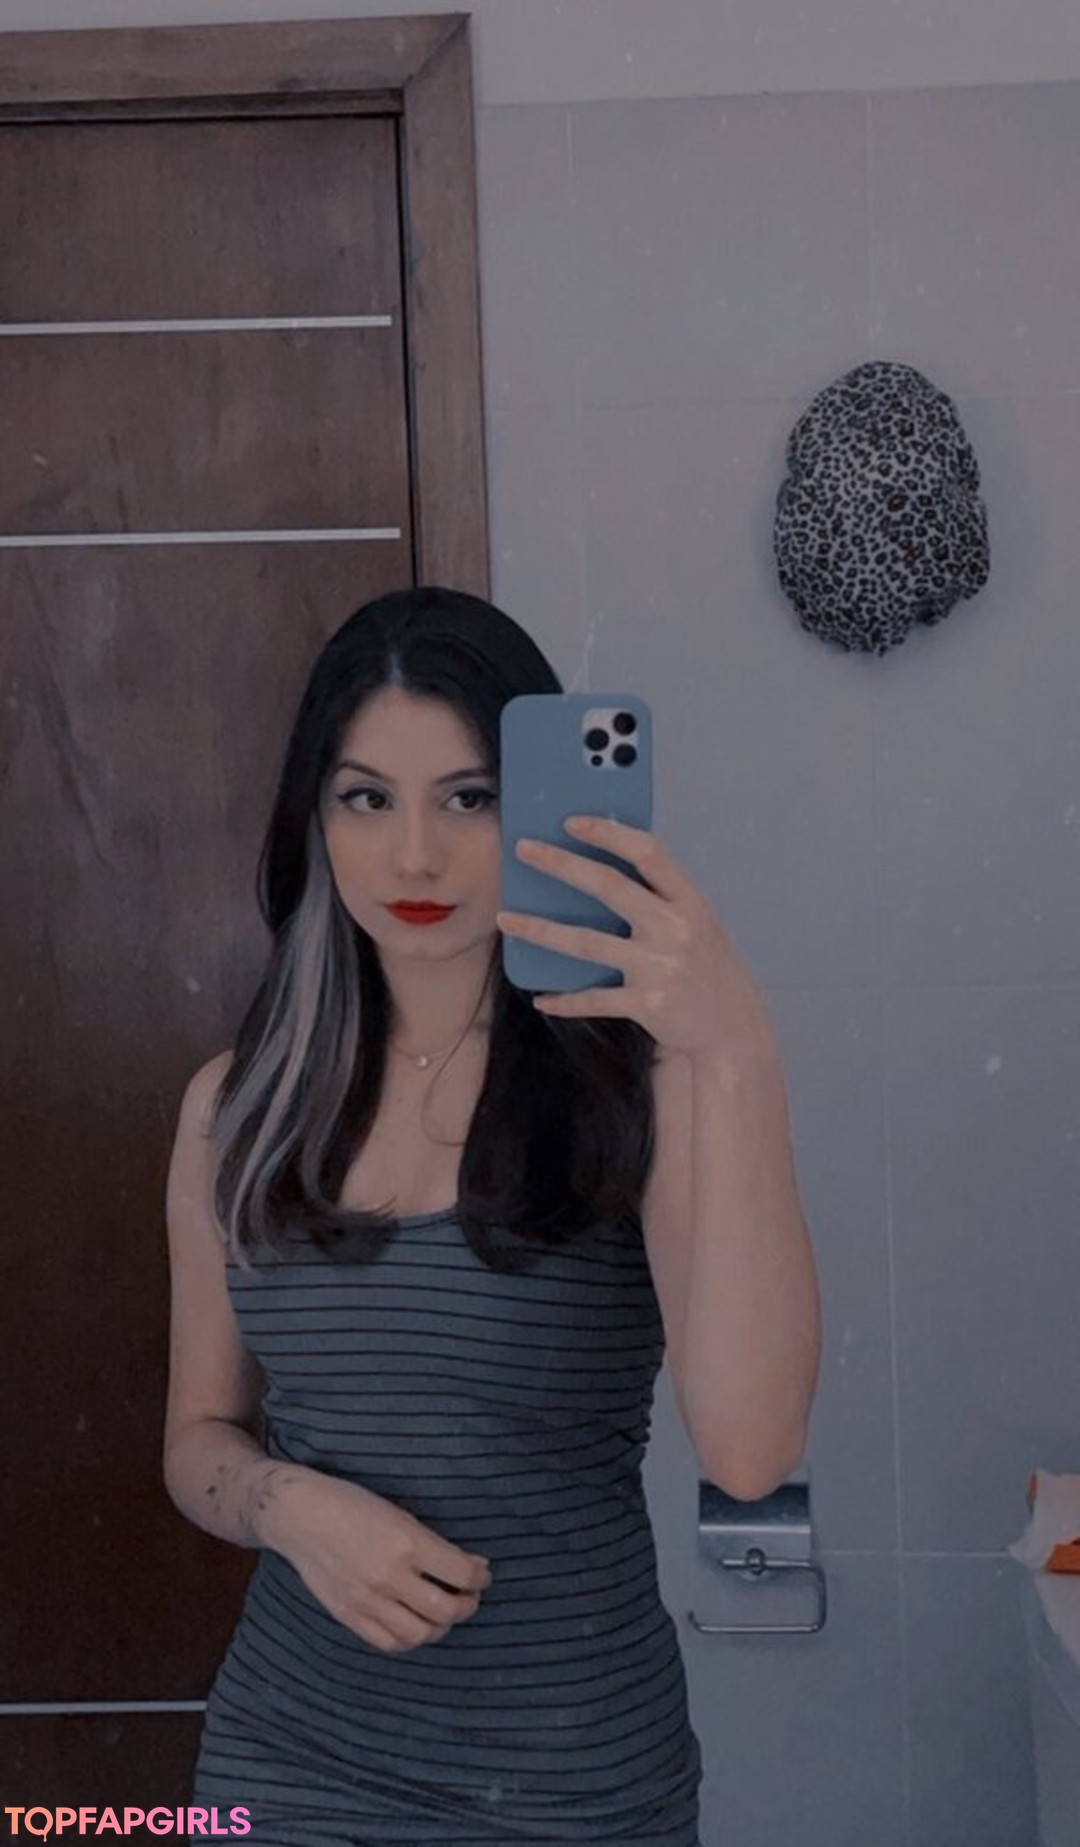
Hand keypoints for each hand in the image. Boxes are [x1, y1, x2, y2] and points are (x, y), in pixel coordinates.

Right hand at [270, 1470, 491, 1652]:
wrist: (300, 1516)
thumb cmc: (352, 1504)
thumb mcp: (398, 1514)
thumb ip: (430, 1543)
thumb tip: (468, 1565)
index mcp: (406, 1542)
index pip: (461, 1572)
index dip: (480, 1576)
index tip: (482, 1572)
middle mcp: (389, 1576)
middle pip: (446, 1610)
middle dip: (467, 1605)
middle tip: (469, 1596)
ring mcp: (367, 1600)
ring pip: (420, 1633)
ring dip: (441, 1626)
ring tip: (443, 1612)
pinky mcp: (349, 1616)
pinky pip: (388, 1643)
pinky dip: (409, 1638)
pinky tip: (414, 1623)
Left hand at [496, 815, 772, 1061]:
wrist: (734, 1031)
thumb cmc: (708, 971)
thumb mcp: (699, 925)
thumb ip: (663, 900)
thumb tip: (604, 870)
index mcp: (690, 902)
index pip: (648, 852)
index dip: (609, 833)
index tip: (573, 821)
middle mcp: (676, 929)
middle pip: (609, 886)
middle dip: (561, 864)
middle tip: (524, 850)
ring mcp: (660, 967)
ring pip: (587, 943)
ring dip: (541, 930)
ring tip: (507, 919)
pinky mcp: (647, 1004)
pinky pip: (594, 999)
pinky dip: (565, 1000)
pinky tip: (541, 998)